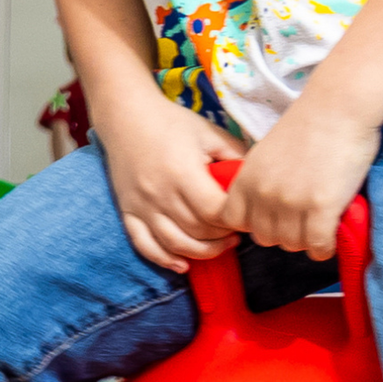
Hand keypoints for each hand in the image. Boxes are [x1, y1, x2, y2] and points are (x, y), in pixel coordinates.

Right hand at [96, 95, 245, 270]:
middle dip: (222, 236)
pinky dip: (163, 259)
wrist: (125, 116)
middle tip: (238, 231)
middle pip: (198, 231)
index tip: (246, 217)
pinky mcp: (128, 211)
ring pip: (174, 244)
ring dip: (201, 252)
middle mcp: (161, 194)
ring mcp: (142, 206)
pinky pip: (144, 245)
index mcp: (183, 173)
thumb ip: (235, 155)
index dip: (234, 221)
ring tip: (220, 246)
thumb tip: (257, 179)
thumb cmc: (171, 122)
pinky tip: (182, 265)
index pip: (214, 212)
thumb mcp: (209, 132)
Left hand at [217, 98, 380, 260]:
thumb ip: (260, 180)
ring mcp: (292, 202)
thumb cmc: (308, 124)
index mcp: (247, 178)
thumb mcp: (266, 152)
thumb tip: (265, 208)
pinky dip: (324, 248)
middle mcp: (264, 193)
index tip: (271, 219)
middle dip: (282, 234)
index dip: (252, 224)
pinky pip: (317, 246)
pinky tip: (330, 239)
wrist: (338, 107)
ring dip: (305, 241)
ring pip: (291, 245)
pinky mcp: (321, 207)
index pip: (233, 220)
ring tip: (318, 228)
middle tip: (301, 224)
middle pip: (265, 238)